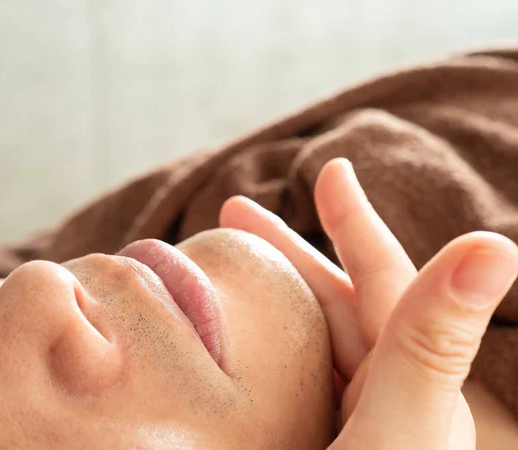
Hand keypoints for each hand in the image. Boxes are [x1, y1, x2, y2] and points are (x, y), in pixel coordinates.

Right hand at [220, 159, 517, 448]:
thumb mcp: (402, 425)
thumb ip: (430, 342)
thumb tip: (494, 242)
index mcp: (412, 377)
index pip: (378, 276)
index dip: (355, 219)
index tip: (331, 168)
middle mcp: (382, 390)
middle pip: (330, 299)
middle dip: (284, 251)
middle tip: (232, 210)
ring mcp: (342, 417)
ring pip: (300, 336)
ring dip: (263, 296)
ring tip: (215, 269)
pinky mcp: (303, 437)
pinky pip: (278, 376)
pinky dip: (250, 348)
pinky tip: (222, 341)